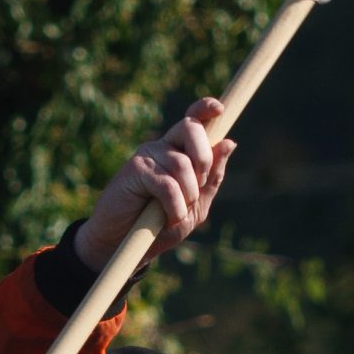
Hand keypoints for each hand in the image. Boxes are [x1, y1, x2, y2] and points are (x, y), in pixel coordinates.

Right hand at [75, 97, 236, 271]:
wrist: (124, 244)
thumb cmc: (160, 226)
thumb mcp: (195, 206)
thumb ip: (212, 178)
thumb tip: (229, 143)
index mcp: (179, 151)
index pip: (193, 119)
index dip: (206, 109)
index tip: (219, 109)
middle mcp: (163, 147)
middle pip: (192, 129)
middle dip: (204, 160)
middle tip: (196, 190)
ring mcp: (147, 155)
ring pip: (182, 163)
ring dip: (188, 195)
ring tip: (175, 215)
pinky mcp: (135, 169)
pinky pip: (167, 183)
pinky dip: (175, 207)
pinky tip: (167, 219)